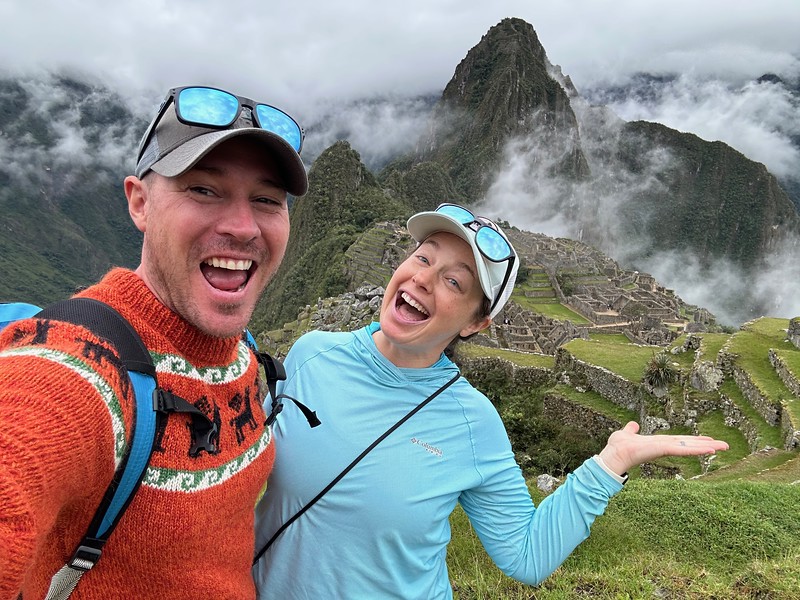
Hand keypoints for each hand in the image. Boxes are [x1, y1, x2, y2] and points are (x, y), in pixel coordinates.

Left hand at [598, 421, 729, 475]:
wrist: (613, 454)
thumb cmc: (618, 446)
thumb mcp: (627, 433)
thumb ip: (631, 430)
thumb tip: (633, 425)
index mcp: (659, 442)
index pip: (680, 440)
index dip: (693, 440)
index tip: (707, 440)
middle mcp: (664, 446)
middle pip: (689, 443)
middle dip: (706, 444)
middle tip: (724, 445)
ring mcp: (664, 448)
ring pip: (689, 446)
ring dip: (706, 446)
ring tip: (722, 447)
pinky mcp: (663, 449)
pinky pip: (682, 449)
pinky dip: (695, 449)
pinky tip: (708, 449)